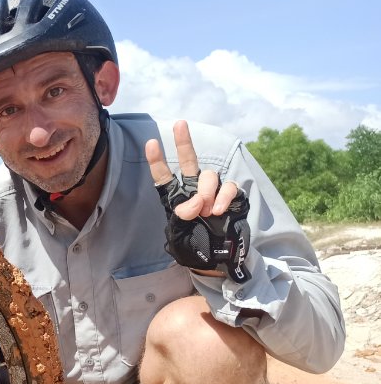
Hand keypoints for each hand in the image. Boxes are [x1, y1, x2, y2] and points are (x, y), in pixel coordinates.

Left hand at [145, 120, 251, 282]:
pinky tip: (219, 211)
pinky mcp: (233, 197)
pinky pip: (228, 186)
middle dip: (184, 141)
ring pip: (210, 176)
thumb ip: (182, 217)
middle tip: (179, 124)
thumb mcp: (179, 235)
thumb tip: (195, 203)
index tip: (150, 143)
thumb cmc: (194, 248)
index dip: (157, 161)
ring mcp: (214, 192)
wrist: (218, 259)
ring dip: (207, 193)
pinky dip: (223, 198)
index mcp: (176, 199)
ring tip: (207, 212)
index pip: (164, 178)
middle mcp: (194, 190)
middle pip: (189, 161)